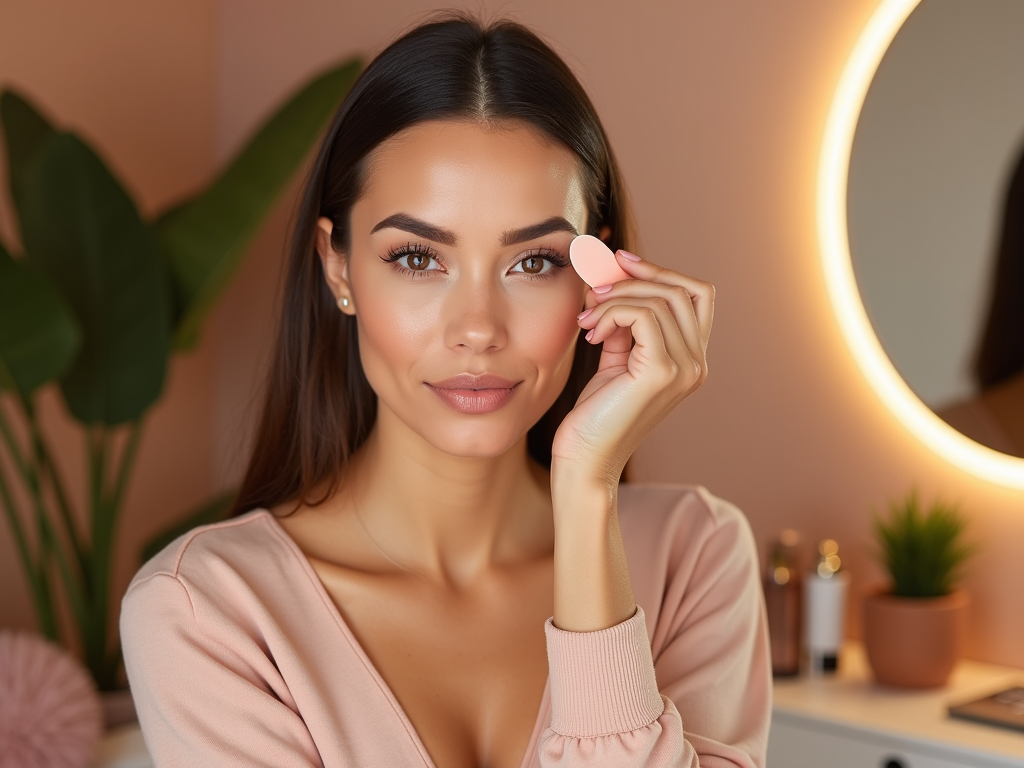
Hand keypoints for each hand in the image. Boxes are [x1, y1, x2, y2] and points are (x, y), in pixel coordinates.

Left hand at [551, 249, 713, 483]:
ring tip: (587, 319)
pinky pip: (643, 316)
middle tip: (595, 287)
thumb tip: (615, 276)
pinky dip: (612, 313)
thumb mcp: (616, 356)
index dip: (661, 271)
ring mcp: (686, 369)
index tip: (620, 261)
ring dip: (615, 298)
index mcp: (692, 359)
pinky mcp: (662, 373)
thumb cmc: (596, 413)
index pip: (697, 294)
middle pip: (684, 289)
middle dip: (636, 277)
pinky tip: (592, 333)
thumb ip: (625, 320)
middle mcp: (697, 364)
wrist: (584, 459)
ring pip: (660, 300)